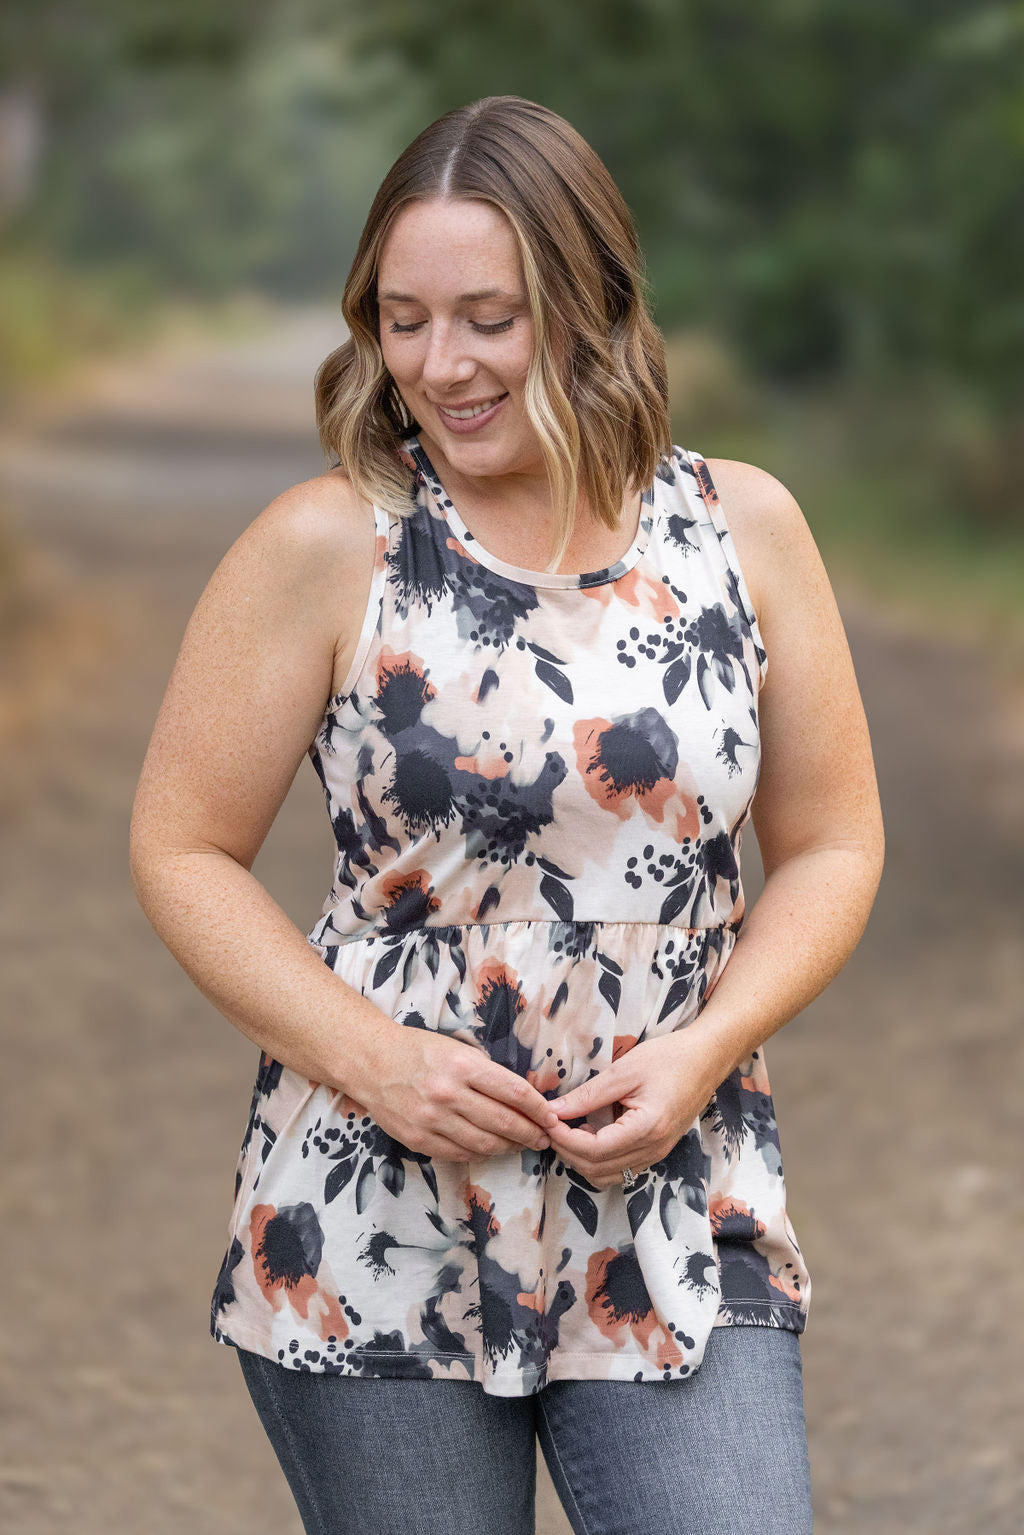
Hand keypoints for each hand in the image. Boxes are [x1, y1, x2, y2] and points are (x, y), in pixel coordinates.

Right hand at [347, 1026, 559, 1161]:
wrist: (371, 1062)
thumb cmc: (419, 1050)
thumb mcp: (457, 1048)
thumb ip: (486, 1072)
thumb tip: (523, 1097)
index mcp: (463, 1066)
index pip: (515, 1093)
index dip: (539, 1109)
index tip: (552, 1117)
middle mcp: (449, 1094)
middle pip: (504, 1122)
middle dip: (531, 1133)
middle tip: (544, 1138)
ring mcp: (432, 1120)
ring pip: (484, 1144)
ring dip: (509, 1148)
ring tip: (521, 1145)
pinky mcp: (419, 1140)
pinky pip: (459, 1154)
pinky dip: (481, 1153)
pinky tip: (491, 1149)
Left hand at [545, 1031, 721, 1189]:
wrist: (706, 1060)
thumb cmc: (669, 1059)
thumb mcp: (624, 1071)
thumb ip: (588, 1095)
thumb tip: (554, 1111)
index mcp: (647, 1129)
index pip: (594, 1151)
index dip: (564, 1139)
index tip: (547, 1120)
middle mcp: (653, 1150)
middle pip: (597, 1169)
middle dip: (567, 1151)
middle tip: (551, 1125)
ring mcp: (657, 1155)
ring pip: (607, 1176)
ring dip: (581, 1159)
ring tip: (569, 1129)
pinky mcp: (656, 1152)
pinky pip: (620, 1169)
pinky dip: (598, 1159)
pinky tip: (591, 1133)